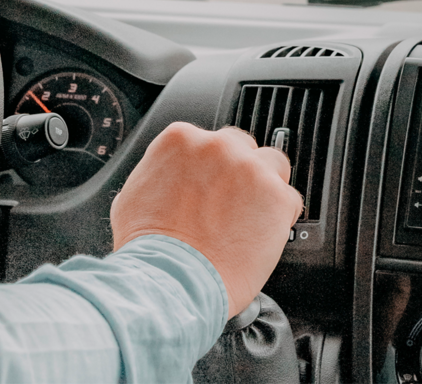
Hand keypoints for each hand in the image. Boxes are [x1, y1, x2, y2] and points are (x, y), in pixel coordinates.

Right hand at [110, 122, 301, 317]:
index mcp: (180, 140)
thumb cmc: (147, 251)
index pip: (211, 141)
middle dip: (240, 175)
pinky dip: (281, 218)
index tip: (212, 187)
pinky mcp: (276, 196)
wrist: (170, 281)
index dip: (213, 168)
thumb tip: (160, 180)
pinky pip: (290, 200)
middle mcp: (218, 146)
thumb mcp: (131, 200)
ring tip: (250, 221)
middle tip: (231, 207)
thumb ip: (154, 178)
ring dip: (266, 189)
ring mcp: (250, 169)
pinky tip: (261, 237)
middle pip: (244, 148)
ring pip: (273, 167)